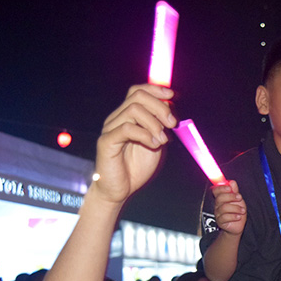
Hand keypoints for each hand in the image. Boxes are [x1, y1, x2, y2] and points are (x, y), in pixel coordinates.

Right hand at [93, 84, 176, 204]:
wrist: (120, 190)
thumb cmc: (137, 167)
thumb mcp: (156, 142)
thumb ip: (162, 126)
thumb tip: (171, 107)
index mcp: (127, 116)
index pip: (138, 91)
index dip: (156, 90)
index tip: (173, 96)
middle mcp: (117, 118)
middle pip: (137, 96)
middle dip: (160, 107)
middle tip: (172, 124)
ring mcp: (110, 128)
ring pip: (133, 110)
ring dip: (154, 123)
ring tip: (163, 141)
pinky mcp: (107, 141)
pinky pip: (127, 128)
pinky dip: (145, 134)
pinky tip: (154, 145)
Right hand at [212, 180, 246, 234]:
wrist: (238, 225)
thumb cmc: (237, 212)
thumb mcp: (238, 199)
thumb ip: (234, 190)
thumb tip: (231, 182)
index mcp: (221, 198)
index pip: (215, 190)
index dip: (221, 188)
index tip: (230, 188)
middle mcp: (217, 205)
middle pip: (220, 198)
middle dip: (231, 197)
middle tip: (239, 198)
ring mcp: (218, 214)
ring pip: (224, 208)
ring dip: (236, 208)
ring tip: (242, 210)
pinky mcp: (220, 222)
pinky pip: (225, 217)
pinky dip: (234, 216)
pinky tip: (238, 217)